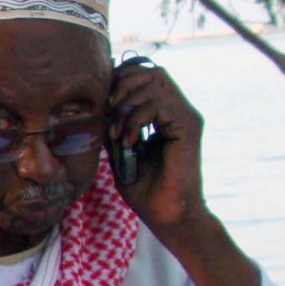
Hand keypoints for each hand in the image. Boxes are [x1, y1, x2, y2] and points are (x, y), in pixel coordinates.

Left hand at [108, 58, 208, 234]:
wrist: (166, 214)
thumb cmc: (145, 189)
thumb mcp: (120, 151)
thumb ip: (114, 127)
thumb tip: (96, 107)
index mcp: (165, 113)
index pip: (145, 76)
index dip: (120, 81)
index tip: (102, 104)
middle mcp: (178, 110)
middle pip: (151, 71)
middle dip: (122, 86)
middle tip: (109, 113)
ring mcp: (185, 116)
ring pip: (154, 83)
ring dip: (126, 105)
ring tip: (117, 133)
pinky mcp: (188, 126)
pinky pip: (158, 105)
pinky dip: (136, 120)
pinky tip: (129, 142)